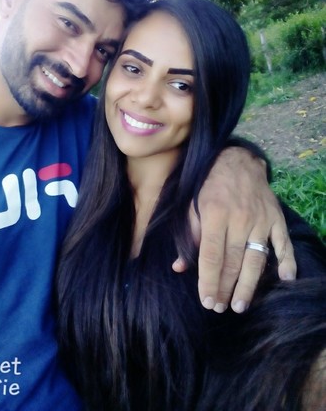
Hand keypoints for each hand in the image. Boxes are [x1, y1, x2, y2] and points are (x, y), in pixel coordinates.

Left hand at [172, 147, 296, 312]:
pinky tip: (286, 278)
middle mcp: (239, 219)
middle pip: (233, 262)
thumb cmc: (208, 184)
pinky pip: (283, 242)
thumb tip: (179, 267)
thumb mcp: (190, 205)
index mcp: (215, 215)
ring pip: (256, 258)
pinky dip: (287, 261)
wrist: (236, 159)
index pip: (212, 256)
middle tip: (221, 307)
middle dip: (225, 288)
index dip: (209, 281)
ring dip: (249, 285)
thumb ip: (187, 236)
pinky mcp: (276, 218)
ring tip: (240, 305)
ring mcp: (261, 219)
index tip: (207, 301)